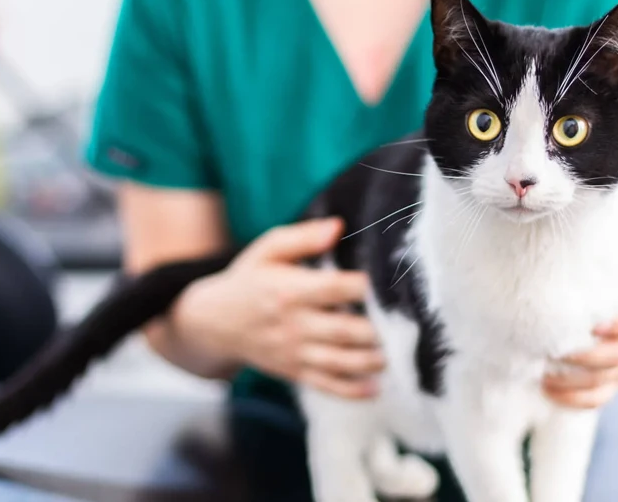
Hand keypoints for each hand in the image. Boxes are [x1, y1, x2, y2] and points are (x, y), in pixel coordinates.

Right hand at [169, 218, 384, 399]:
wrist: (215, 322)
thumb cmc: (250, 278)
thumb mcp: (267, 250)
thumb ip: (302, 237)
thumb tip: (337, 226)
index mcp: (289, 290)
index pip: (333, 288)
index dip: (363, 286)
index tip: (390, 282)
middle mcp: (294, 324)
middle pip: (343, 330)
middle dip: (376, 330)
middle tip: (403, 324)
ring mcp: (294, 352)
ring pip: (340, 362)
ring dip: (371, 361)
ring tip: (393, 353)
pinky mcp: (295, 372)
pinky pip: (326, 385)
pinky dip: (353, 391)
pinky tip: (376, 388)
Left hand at [542, 272, 617, 408]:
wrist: (579, 296)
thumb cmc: (582, 276)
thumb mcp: (588, 269)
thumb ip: (582, 269)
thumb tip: (555, 269)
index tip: (594, 326)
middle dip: (587, 356)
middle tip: (554, 352)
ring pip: (608, 378)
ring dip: (574, 380)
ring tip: (544, 373)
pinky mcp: (615, 380)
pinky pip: (600, 396)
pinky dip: (575, 398)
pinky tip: (549, 391)